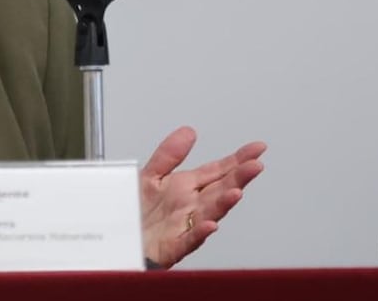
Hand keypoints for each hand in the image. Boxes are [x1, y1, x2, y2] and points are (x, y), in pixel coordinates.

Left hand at [140, 126, 265, 267]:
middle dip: (238, 178)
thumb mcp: (151, 175)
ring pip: (209, 213)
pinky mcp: (173, 245)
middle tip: (255, 166)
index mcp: (185, 188)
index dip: (237, 160)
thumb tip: (189, 131)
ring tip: (237, 192)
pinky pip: (189, 239)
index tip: (257, 148)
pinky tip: (210, 225)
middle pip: (219, 190)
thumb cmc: (137, 213)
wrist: (120, 242)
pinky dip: (200, 232)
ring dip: (224, 204)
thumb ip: (169, 154)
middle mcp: (190, 206)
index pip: (217, 171)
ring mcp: (184, 226)